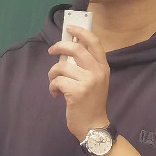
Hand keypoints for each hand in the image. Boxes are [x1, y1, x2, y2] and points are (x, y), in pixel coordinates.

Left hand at [48, 25, 110, 140]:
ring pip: (62, 66)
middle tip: (51, 50)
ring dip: (52, 74)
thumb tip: (69, 47)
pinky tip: (55, 95)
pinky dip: (52, 87)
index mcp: (103, 67)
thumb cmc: (91, 103)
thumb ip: (85, 65)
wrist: (94, 127)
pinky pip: (57, 81)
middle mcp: (98, 72)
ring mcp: (88, 81)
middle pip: (75, 48)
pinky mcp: (77, 92)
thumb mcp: (95, 81)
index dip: (81, 31)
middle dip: (59, 46)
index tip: (70, 28)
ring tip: (54, 84)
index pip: (94, 42)